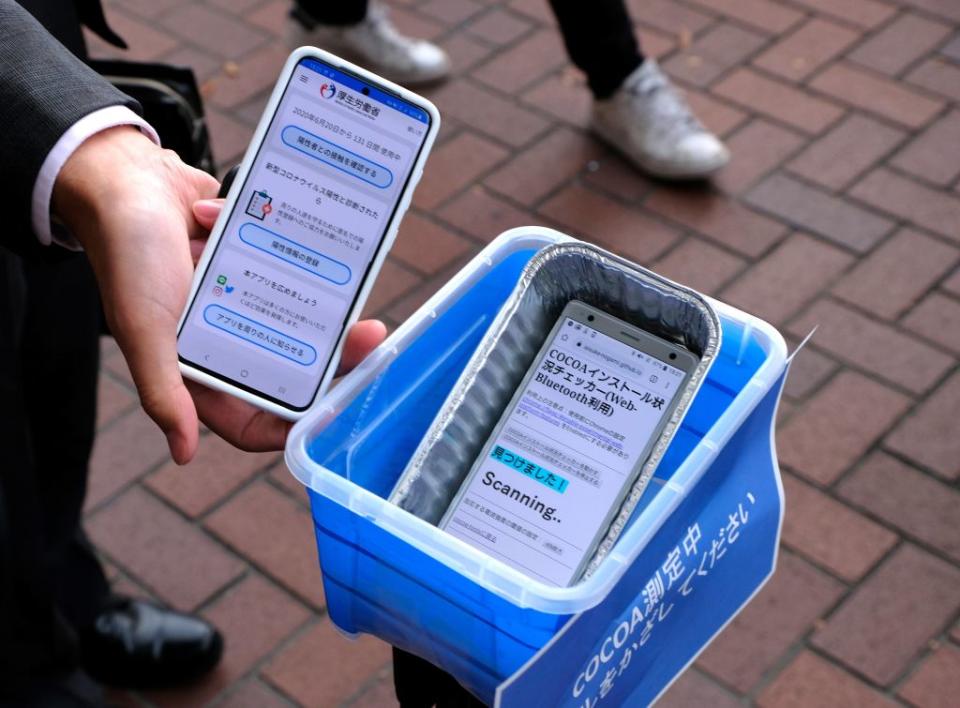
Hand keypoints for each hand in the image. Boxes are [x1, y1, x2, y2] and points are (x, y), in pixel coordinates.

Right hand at [53, 128, 385, 461]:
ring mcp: (238, 301)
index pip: (250, 420)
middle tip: (367, 338)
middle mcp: (219, 340)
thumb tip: (182, 453)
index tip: (334, 410)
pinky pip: (286, 269)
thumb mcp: (142, 327)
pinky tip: (293, 241)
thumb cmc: (127, 253)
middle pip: (286, 368)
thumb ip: (161, 388)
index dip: (290, 426)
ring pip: (295, 319)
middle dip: (329, 359)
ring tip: (354, 290)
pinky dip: (286, 250)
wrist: (124, 176)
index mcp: (193, 367)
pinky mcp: (249, 262)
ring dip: (323, 308)